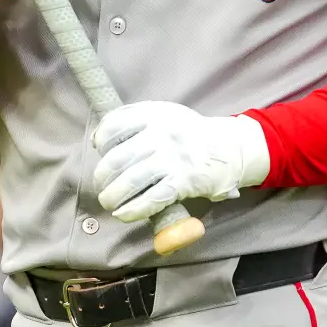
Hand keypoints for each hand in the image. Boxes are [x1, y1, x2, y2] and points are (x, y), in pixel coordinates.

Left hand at [92, 102, 270, 222]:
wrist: (229, 149)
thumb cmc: (188, 134)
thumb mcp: (164, 115)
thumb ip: (134, 120)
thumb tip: (97, 139)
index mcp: (154, 113)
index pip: (115, 125)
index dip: (102, 141)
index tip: (100, 151)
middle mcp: (162, 133)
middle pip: (118, 158)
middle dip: (103, 176)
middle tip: (102, 186)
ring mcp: (173, 158)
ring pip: (131, 180)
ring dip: (113, 196)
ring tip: (109, 202)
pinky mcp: (184, 181)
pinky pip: (152, 198)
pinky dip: (133, 209)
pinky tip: (123, 213)